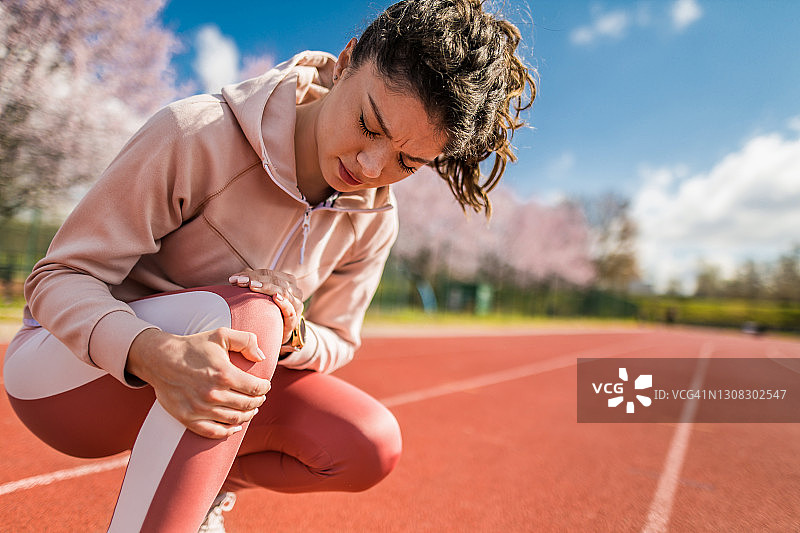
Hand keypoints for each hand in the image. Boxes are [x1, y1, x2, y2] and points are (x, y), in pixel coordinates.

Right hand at [126, 328, 271, 438]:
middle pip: (247, 404)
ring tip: (251, 410)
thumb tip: (261, 357)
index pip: (255, 388)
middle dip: (258, 401)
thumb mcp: (221, 335)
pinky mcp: (188, 419)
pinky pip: (214, 432)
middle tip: (259, 398)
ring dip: (247, 415)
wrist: (160, 359)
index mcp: (224, 374)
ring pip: (234, 419)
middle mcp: (214, 394)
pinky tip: (236, 426)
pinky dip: (228, 431)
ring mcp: (200, 409)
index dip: (264, 387)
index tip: (265, 386)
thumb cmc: (193, 347)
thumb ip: (246, 340)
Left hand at [228, 269, 302, 342]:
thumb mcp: (260, 295)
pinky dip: (284, 302)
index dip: (252, 274)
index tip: (235, 278)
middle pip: (276, 280)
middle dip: (256, 279)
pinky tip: (275, 297)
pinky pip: (290, 310)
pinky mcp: (293, 321)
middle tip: (240, 281)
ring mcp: (296, 306)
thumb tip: (235, 277)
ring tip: (252, 285)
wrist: (278, 333)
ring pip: (284, 291)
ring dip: (267, 287)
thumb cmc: (268, 312)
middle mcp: (295, 291)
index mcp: (288, 281)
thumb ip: (252, 284)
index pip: (269, 274)